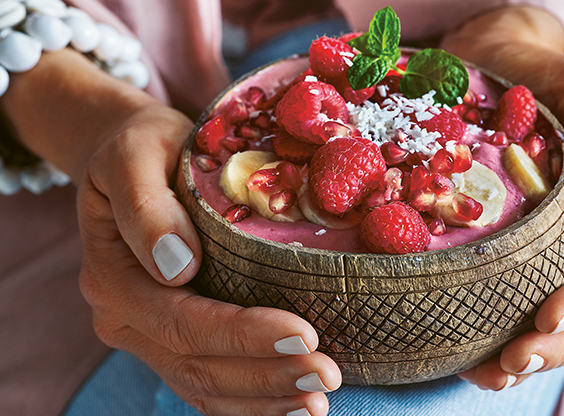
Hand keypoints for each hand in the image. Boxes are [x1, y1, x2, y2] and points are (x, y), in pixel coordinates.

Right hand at [77, 104, 341, 414]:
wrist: (126, 160)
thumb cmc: (139, 148)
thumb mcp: (134, 155)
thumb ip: (146, 208)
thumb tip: (177, 266)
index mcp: (113, 276)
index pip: (183, 320)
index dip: (243, 335)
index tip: (304, 334)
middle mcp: (124, 317)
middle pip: (197, 364)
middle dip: (266, 375)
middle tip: (327, 375)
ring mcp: (144, 332)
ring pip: (202, 384)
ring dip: (262, 399)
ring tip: (317, 401)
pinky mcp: (167, 335)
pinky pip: (203, 381)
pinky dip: (246, 401)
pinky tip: (288, 405)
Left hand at [441, 6, 563, 388]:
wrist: (492, 74)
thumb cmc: (538, 79)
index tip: (546, 320)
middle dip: (555, 343)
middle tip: (510, 362)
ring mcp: (548, 250)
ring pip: (553, 317)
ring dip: (527, 354)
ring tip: (489, 374)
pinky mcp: (511, 254)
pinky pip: (513, 301)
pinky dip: (498, 335)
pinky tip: (474, 359)